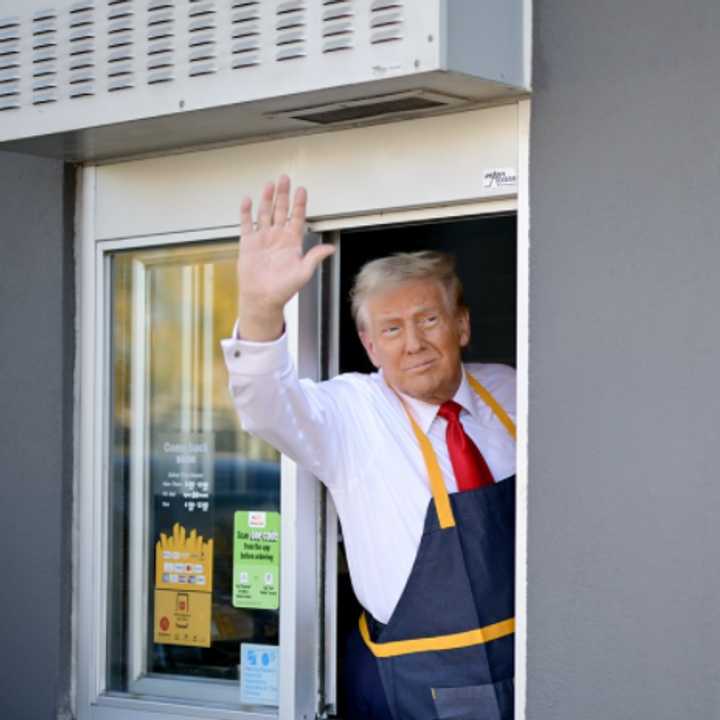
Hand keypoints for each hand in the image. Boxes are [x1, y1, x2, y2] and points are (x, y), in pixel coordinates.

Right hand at [236, 175, 334, 340]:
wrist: (263, 298)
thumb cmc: (284, 288)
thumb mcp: (304, 272)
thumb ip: (315, 257)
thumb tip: (330, 248)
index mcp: (292, 242)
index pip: (297, 218)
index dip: (299, 204)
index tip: (302, 190)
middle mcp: (277, 237)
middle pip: (281, 210)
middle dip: (283, 194)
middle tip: (285, 178)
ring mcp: (263, 238)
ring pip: (265, 213)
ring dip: (267, 199)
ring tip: (270, 184)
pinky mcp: (248, 243)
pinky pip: (247, 224)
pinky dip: (246, 212)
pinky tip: (248, 200)